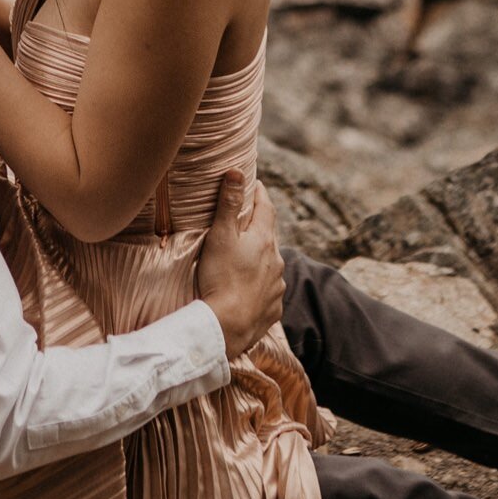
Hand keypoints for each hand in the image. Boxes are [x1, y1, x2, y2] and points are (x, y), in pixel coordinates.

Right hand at [195, 172, 282, 357]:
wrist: (228, 326)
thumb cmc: (221, 278)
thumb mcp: (220, 236)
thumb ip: (228, 204)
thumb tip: (237, 171)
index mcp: (264, 240)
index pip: (266, 207)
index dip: (259, 193)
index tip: (254, 184)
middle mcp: (277, 261)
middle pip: (268, 237)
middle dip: (257, 228)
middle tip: (243, 223)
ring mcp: (277, 286)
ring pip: (269, 265)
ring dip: (259, 260)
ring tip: (241, 260)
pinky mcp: (273, 308)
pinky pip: (268, 291)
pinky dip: (259, 286)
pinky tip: (246, 290)